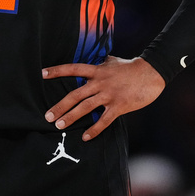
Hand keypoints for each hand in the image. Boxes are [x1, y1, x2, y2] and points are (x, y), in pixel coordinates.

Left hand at [42, 56, 164, 140]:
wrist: (151, 73)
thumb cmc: (131, 67)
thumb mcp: (112, 61)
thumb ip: (101, 62)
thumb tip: (96, 58)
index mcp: (97, 70)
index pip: (73, 69)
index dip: (57, 71)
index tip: (42, 74)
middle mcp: (100, 82)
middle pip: (75, 95)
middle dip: (60, 106)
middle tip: (48, 116)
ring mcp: (109, 95)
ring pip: (85, 107)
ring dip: (71, 117)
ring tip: (59, 126)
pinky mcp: (119, 106)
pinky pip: (104, 120)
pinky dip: (94, 130)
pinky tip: (86, 137)